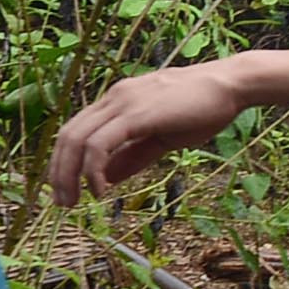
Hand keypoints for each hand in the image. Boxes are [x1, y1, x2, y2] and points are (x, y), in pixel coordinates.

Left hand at [49, 59, 256, 199]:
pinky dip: (92, 169)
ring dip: (69, 174)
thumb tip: (108, 178)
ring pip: (77, 140)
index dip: (64, 161)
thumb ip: (133, 155)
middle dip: (59, 172)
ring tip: (74, 201)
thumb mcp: (161, 137)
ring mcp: (122, 103)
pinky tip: (99, 190)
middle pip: (68, 135)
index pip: (76, 131)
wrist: (229, 86)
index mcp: (118, 101)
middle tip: (62, 202)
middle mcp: (114, 98)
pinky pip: (100, 144)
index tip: (67, 189)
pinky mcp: (135, 114)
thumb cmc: (202, 109)